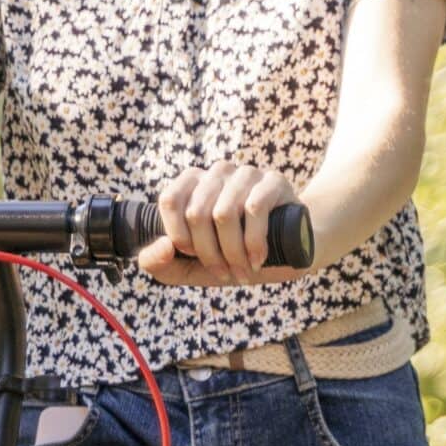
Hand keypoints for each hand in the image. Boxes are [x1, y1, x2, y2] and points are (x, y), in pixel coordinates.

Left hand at [139, 161, 309, 285]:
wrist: (286, 252)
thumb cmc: (231, 257)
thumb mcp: (189, 268)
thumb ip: (160, 264)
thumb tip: (162, 248)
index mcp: (192, 185)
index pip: (170, 200)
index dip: (177, 235)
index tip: (192, 255)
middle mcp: (217, 172)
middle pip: (197, 212)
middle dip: (208, 254)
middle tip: (224, 272)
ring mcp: (246, 174)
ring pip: (224, 213)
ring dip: (232, 253)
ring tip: (242, 270)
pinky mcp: (273, 181)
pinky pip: (254, 208)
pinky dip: (253, 243)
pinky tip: (258, 259)